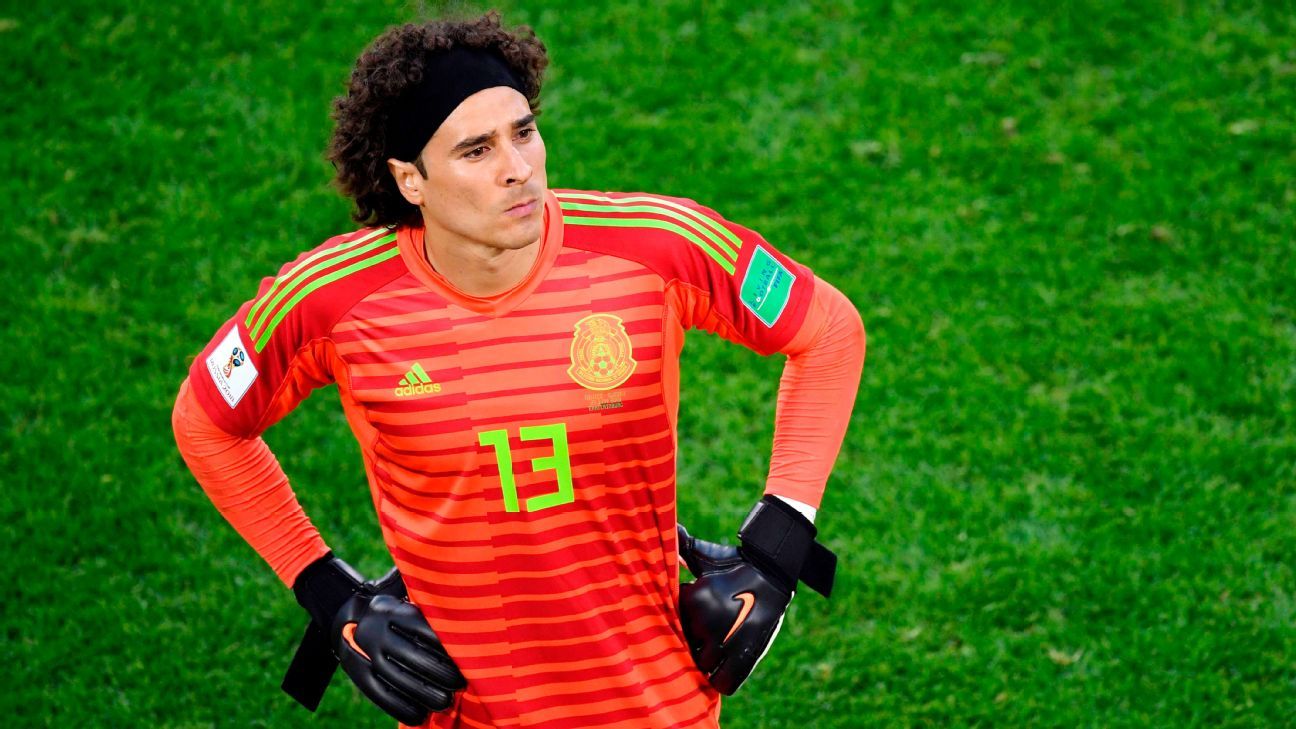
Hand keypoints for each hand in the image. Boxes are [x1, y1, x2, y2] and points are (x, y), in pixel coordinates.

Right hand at [290, 555, 465, 723]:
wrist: (346, 614)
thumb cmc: (393, 605)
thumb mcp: (404, 591)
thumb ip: (426, 593)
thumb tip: (459, 591)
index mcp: (392, 610)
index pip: (423, 629)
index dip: (446, 645)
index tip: (467, 656)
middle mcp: (376, 632)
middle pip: (412, 656)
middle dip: (439, 672)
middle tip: (460, 683)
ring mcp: (365, 654)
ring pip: (397, 678)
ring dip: (424, 694)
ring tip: (445, 702)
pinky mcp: (358, 674)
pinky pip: (379, 695)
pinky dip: (401, 708)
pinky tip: (420, 715)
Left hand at [677, 496, 836, 694]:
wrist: (773, 567)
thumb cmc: (733, 561)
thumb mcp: (703, 554)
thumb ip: (679, 546)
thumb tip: (666, 526)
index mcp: (692, 598)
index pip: (671, 625)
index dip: (677, 624)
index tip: (686, 620)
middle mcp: (706, 621)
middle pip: (686, 647)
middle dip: (693, 644)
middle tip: (704, 635)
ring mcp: (727, 640)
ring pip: (704, 666)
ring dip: (708, 662)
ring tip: (716, 650)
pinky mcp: (747, 654)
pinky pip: (724, 683)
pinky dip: (722, 681)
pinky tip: (722, 672)